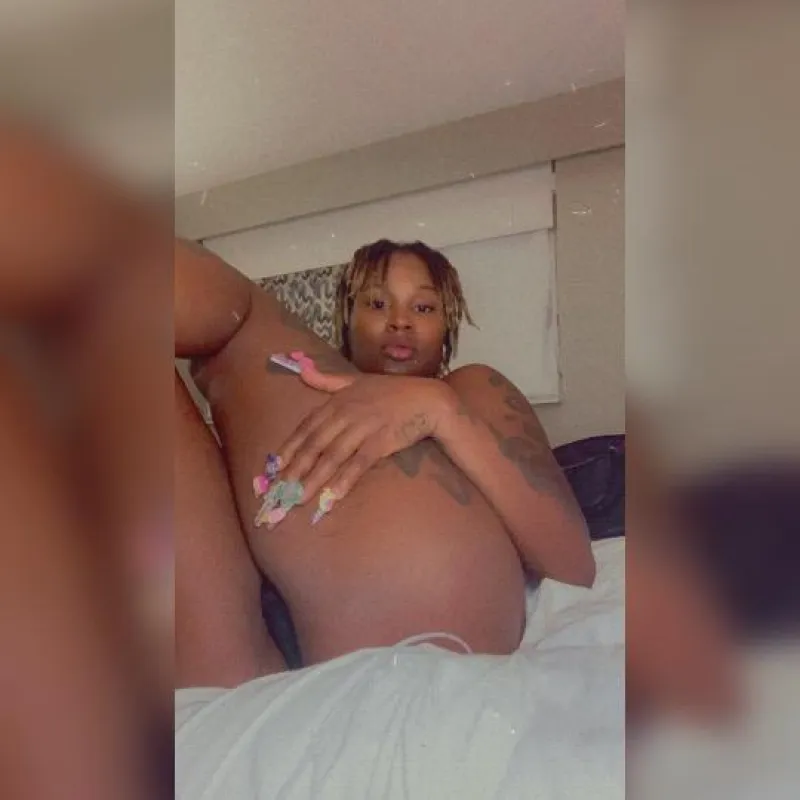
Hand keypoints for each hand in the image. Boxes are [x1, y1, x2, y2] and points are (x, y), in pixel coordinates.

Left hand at [277, 361, 454, 516]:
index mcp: (337, 400)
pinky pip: (358, 464)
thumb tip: (302, 371)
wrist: (427, 400)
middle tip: (278, 493)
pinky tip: (331, 496)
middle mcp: (346, 413)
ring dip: (312, 480)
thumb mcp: (357, 381)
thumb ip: (327, 380)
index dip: (289, 449)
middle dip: (294, 470)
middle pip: (314, 445)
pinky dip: (344, 481)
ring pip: (331, 457)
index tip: (272, 469)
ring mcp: (363, 427)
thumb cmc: (392, 391)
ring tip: (297, 500)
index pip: (306, 427)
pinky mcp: (380, 442)